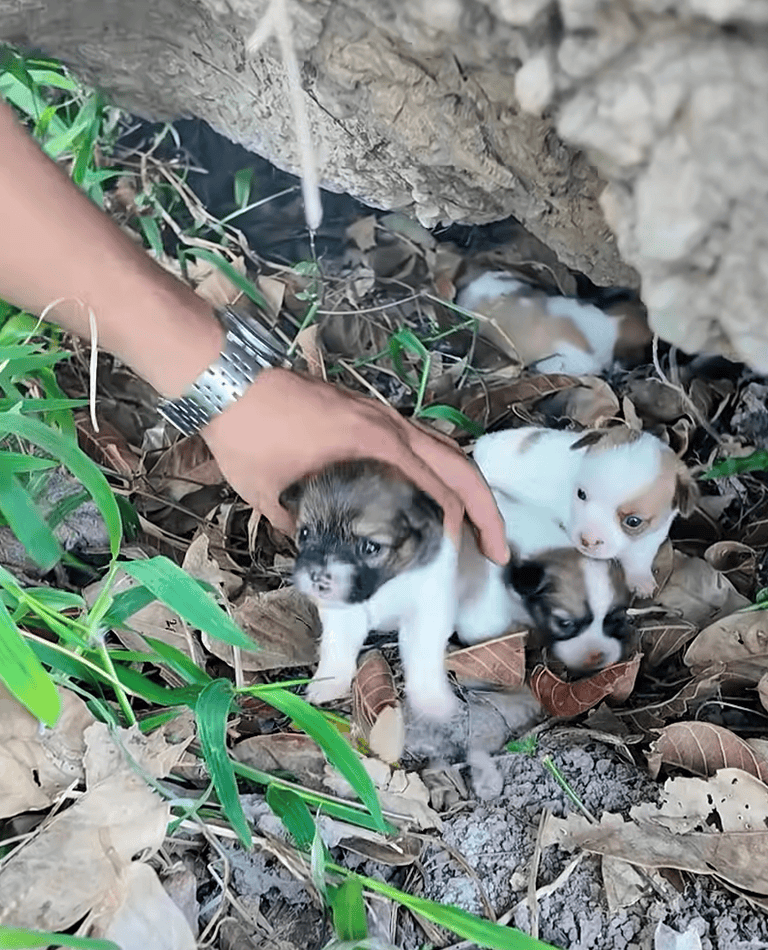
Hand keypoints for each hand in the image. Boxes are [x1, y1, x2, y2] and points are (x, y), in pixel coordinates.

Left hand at [201, 367, 508, 563]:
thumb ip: (309, 533)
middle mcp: (390, 429)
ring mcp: (382, 415)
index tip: (464, 563)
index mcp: (375, 451)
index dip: (456, 533)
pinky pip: (423, 439)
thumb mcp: (276, 499)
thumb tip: (327, 569)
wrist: (229, 380)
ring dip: (469, 485)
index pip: (435, 495)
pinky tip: (437, 490)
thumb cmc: (250, 440)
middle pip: (459, 468)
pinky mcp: (369, 410)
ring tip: (480, 522)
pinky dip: (442, 466)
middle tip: (498, 549)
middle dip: (485, 511)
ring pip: (446, 449)